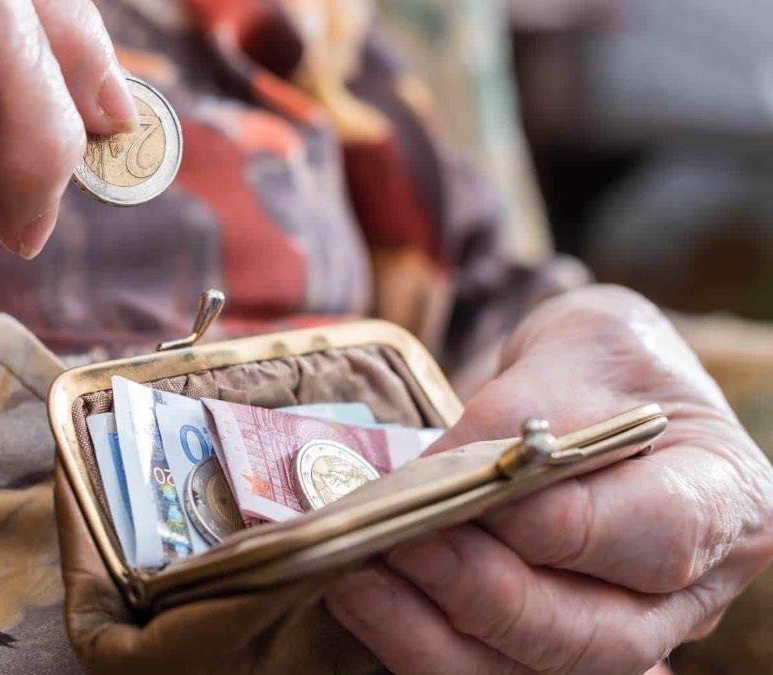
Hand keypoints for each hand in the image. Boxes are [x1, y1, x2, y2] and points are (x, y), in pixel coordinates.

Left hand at [328, 286, 772, 673]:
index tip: (468, 495)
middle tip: (398, 544)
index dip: (560, 527)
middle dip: (486, 596)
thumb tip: (434, 481)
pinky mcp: (548, 643)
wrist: (597, 387)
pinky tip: (361, 595)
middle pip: (599, 637)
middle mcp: (687, 591)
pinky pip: (486, 666)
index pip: (656, 538)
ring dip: (433, 635)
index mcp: (726, 501)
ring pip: (536, 671)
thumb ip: (518, 414)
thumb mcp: (579, 347)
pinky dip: (417, 639)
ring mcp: (622, 628)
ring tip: (356, 580)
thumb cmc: (605, 362)